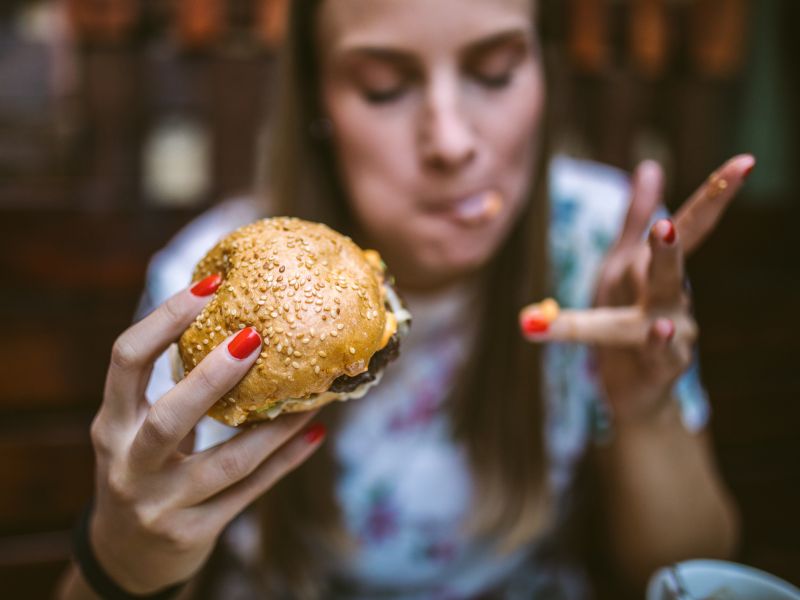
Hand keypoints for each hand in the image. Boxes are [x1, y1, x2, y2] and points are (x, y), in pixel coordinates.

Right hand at [89, 278, 323, 592]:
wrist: (125, 556)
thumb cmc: (143, 469)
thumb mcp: (138, 429)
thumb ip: (170, 389)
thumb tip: (237, 323)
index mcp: (112, 424)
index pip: (126, 360)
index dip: (164, 320)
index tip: (209, 286)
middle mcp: (128, 464)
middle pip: (168, 417)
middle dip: (212, 377)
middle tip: (255, 336)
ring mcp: (159, 505)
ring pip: (225, 463)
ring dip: (274, 428)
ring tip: (311, 397)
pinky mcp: (191, 533)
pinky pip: (248, 493)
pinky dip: (285, 462)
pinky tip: (315, 433)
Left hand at [520, 155, 754, 422]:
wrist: (631, 388)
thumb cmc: (625, 322)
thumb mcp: (621, 267)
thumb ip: (633, 219)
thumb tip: (650, 167)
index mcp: (657, 271)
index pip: (689, 228)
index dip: (714, 195)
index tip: (746, 162)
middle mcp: (674, 298)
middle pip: (674, 264)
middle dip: (677, 239)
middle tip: (667, 220)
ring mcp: (675, 333)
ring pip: (665, 306)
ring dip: (662, 278)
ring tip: (662, 250)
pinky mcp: (663, 367)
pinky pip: (659, 353)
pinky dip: (658, 342)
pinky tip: (659, 327)